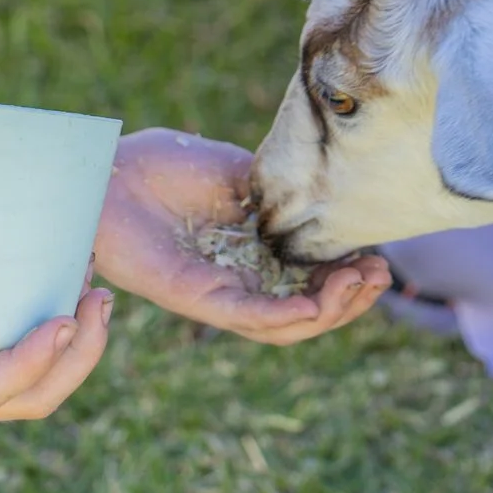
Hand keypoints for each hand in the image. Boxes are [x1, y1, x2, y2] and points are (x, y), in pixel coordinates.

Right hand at [0, 211, 110, 424]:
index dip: (36, 360)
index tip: (67, 316)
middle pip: (27, 402)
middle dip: (76, 358)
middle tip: (101, 299)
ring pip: (21, 391)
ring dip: (65, 352)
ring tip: (92, 296)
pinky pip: (1, 367)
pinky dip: (37, 340)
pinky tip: (47, 294)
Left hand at [96, 128, 389, 344]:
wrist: (111, 168)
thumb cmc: (166, 165)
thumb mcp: (241, 174)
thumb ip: (281, 194)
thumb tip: (329, 201)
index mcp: (253, 255)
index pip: (312, 282)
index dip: (349, 277)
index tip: (379, 257)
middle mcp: (240, 282)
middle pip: (307, 314)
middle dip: (351, 300)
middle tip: (380, 276)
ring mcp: (219, 294)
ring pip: (285, 326)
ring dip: (329, 311)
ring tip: (360, 283)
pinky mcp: (196, 298)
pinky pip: (246, 318)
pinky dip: (285, 316)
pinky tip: (315, 303)